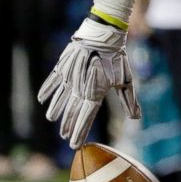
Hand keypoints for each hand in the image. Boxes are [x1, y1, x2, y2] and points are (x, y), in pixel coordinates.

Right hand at [37, 18, 140, 147]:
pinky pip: (52, 81)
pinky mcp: (63, 68)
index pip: (85, 118)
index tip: (74, 145)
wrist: (103, 36)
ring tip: (53, 120)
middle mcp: (79, 89)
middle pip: (72, 111)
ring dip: (56, 110)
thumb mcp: (126, 80)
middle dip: (69, 125)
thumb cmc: (117, 59)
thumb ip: (128, 100)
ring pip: (60, 99)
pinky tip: (42, 99)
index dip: (80, 132)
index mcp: (94, 94)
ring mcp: (69, 78)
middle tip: (66, 137)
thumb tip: (136, 118)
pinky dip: (47, 91)